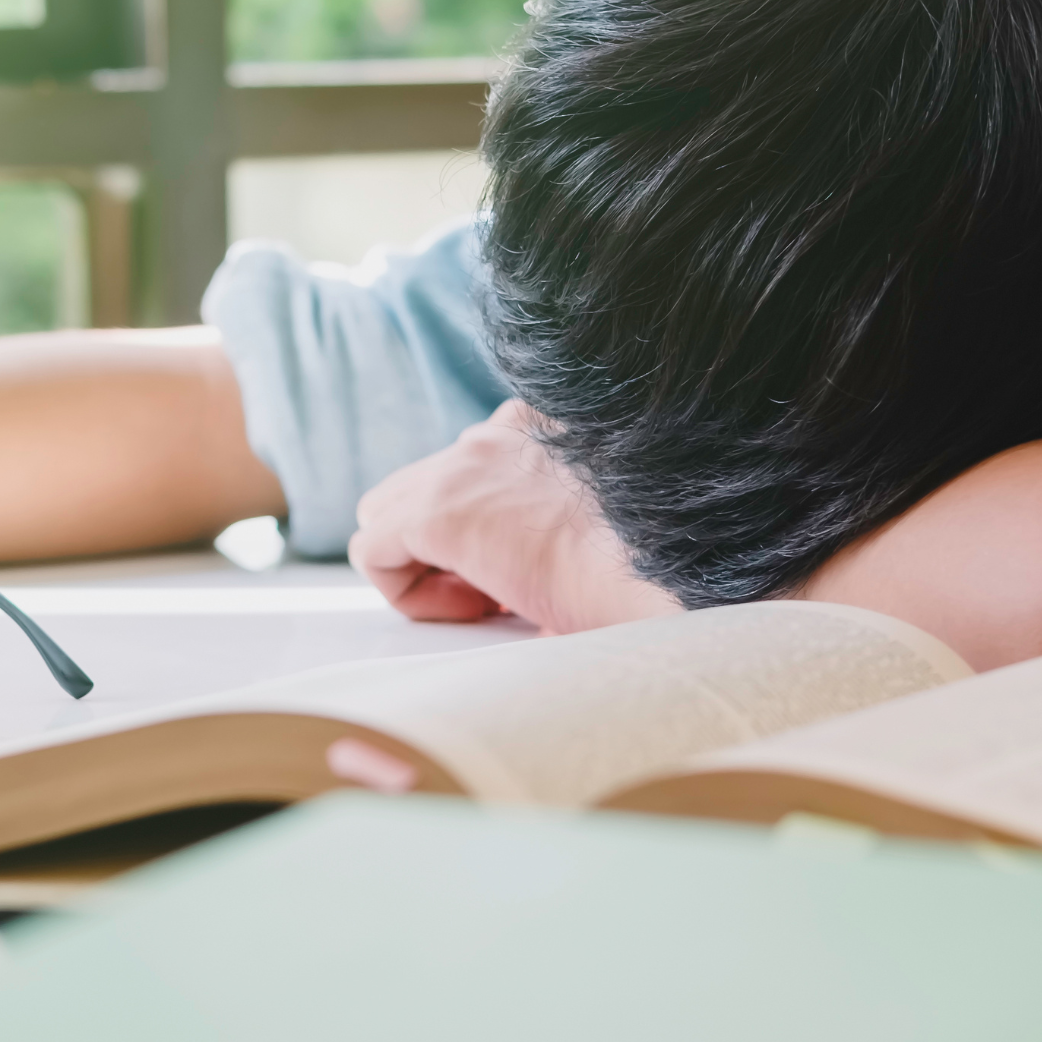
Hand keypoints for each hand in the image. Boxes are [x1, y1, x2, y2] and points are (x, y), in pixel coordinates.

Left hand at [347, 400, 680, 634]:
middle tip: (496, 596)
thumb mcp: (601, 527)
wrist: (667, 569)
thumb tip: (539, 580)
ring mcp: (462, 466)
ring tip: (485, 604)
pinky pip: (374, 553)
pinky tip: (476, 610)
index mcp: (540, 431)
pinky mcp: (437, 511)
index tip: (522, 578)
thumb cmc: (654, 566)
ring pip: (384, 515)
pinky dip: (407, 594)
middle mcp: (496, 435)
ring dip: (421, 567)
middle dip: (438, 548)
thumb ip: (554, 528)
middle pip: (415, 487)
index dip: (479, 539)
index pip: (468, 471)